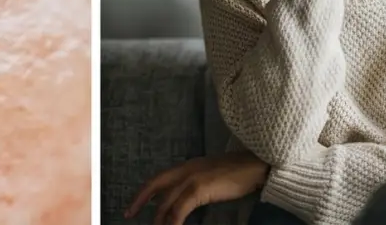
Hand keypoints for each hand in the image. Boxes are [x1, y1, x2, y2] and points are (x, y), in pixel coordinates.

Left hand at [126, 150, 269, 224]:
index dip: (143, 193)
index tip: (132, 206)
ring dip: (159, 220)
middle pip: (155, 187)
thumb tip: (185, 200)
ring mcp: (191, 178)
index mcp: (187, 166)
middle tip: (129, 215)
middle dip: (140, 202)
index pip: (158, 179)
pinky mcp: (199, 188)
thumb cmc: (239, 173)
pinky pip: (179, 210)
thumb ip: (196, 184)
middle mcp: (185, 170)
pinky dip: (173, 222)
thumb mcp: (211, 176)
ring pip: (166, 202)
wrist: (256, 166)